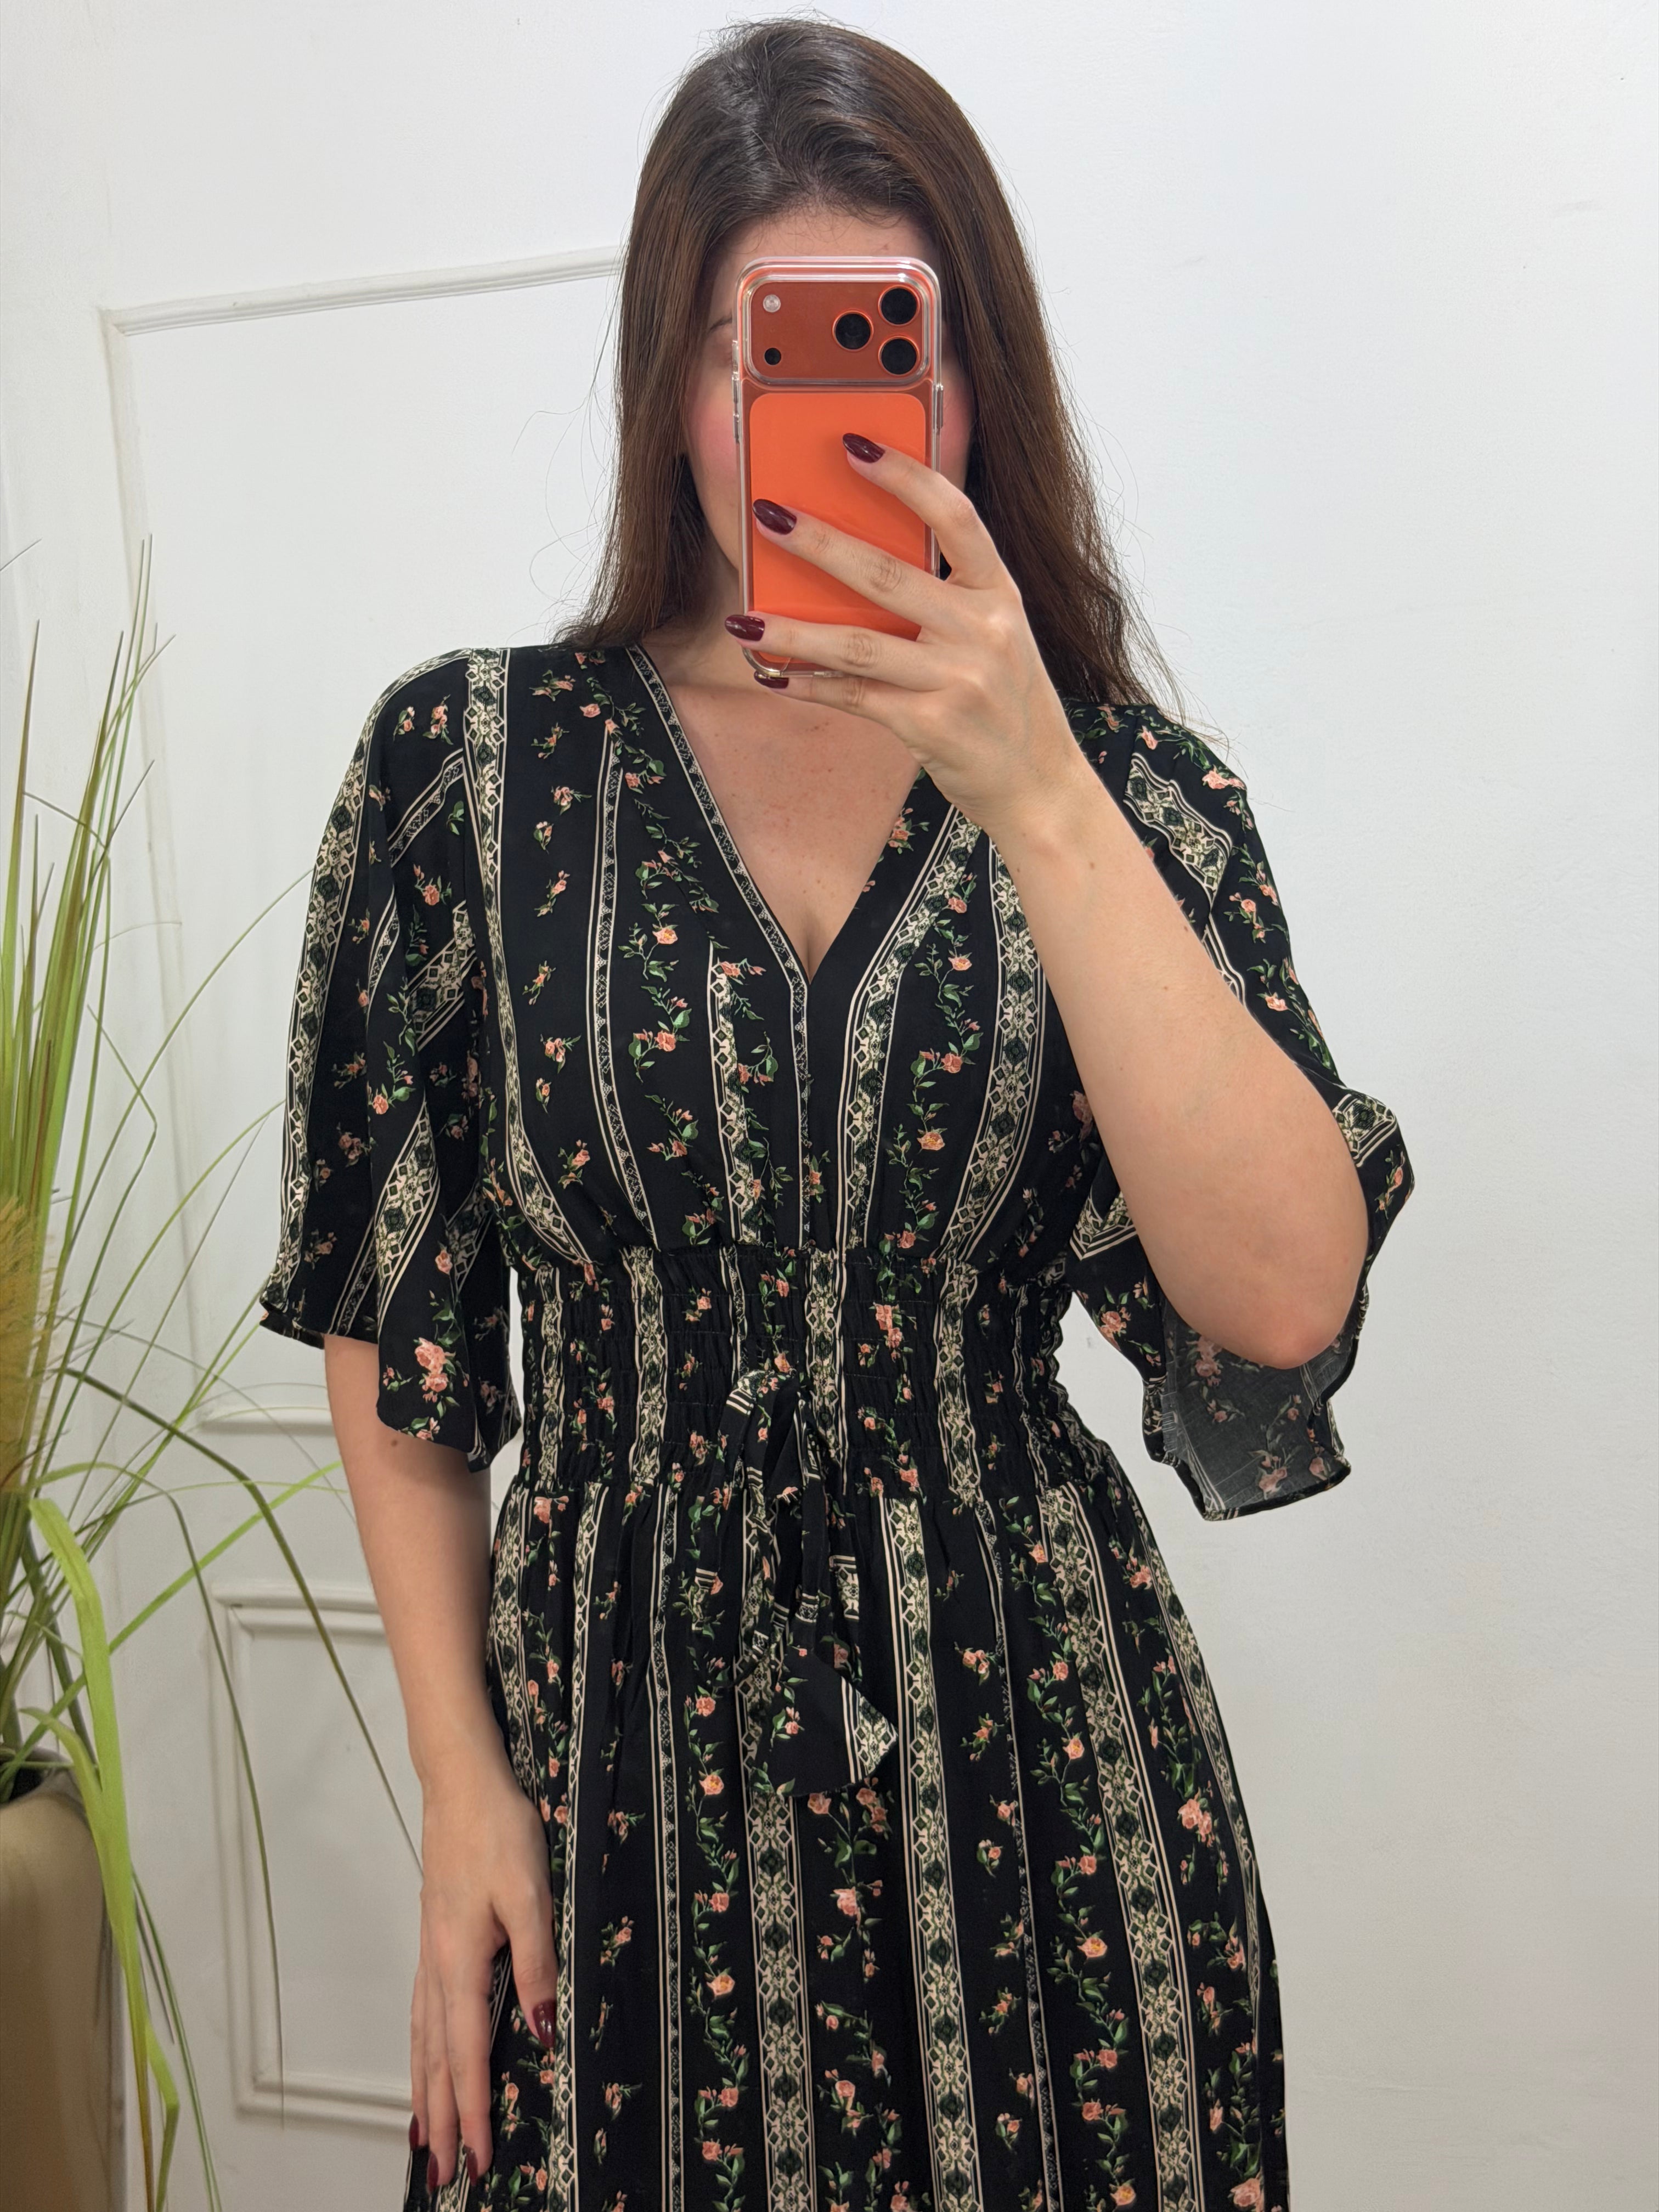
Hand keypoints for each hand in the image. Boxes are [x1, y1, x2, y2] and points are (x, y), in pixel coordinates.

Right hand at [411, 1747, 556, 2191]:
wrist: (461, 1784)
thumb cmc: (499, 1831)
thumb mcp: (531, 1894)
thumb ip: (535, 1964)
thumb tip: (540, 2032)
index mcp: (461, 1963)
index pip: (466, 2054)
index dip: (473, 2110)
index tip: (479, 2160)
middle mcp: (437, 1967)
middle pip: (436, 2058)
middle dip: (442, 2118)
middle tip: (444, 2176)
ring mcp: (430, 1953)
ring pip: (423, 2039)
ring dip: (425, 2091)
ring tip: (426, 2137)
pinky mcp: (434, 1939)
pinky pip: (422, 2012)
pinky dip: (421, 2050)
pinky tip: (426, 2059)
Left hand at [731, 441, 1091, 838]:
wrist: (1039, 786)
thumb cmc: (1005, 704)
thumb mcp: (995, 636)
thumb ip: (946, 599)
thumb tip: (855, 566)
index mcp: (1000, 594)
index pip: (955, 516)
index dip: (904, 476)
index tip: (854, 445)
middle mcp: (984, 630)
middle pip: (887, 574)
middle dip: (819, 542)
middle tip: (768, 515)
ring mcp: (958, 679)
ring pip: (858, 643)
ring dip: (792, 631)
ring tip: (743, 619)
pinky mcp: (931, 725)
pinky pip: (855, 696)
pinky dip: (810, 685)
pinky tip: (776, 675)